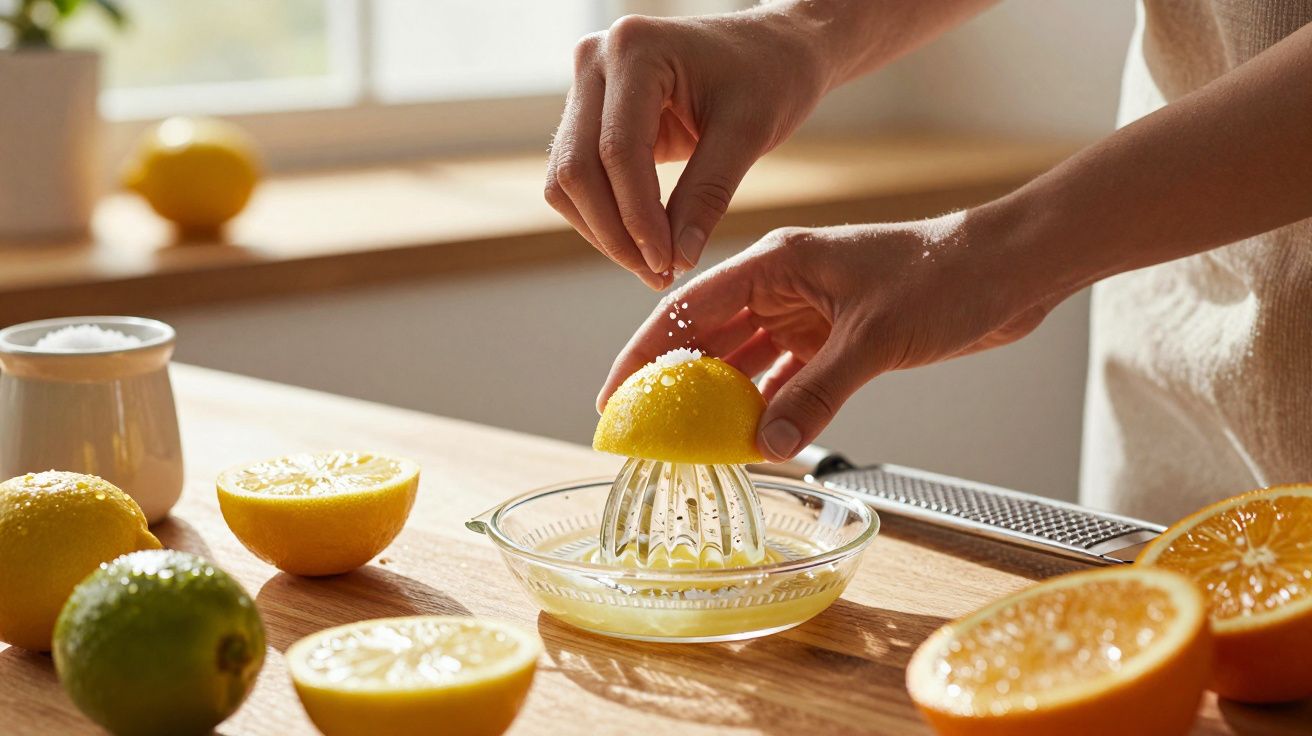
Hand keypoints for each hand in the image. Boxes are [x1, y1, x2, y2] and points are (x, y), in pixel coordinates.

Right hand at [545, 10, 830, 288]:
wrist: (773, 48)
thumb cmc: (770, 76)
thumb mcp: (748, 135)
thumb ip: (706, 196)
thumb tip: (675, 260)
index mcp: (634, 49)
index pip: (617, 151)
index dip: (637, 218)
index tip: (667, 265)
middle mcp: (595, 59)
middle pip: (577, 169)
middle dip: (615, 233)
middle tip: (658, 275)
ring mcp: (586, 84)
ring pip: (567, 180)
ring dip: (604, 231)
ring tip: (653, 265)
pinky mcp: (590, 112)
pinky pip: (579, 176)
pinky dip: (606, 216)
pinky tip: (644, 242)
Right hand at [598, 210, 1058, 459]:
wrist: (1009, 272)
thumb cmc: (945, 276)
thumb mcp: (874, 337)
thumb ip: (817, 393)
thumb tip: (769, 446)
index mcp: (777, 263)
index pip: (689, 307)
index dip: (645, 351)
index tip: (615, 394)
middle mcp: (784, 287)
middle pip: (710, 338)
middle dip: (675, 383)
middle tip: (642, 431)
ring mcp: (810, 314)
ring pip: (747, 363)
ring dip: (722, 400)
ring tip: (688, 443)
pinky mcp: (838, 340)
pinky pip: (787, 379)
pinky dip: (771, 408)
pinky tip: (752, 439)